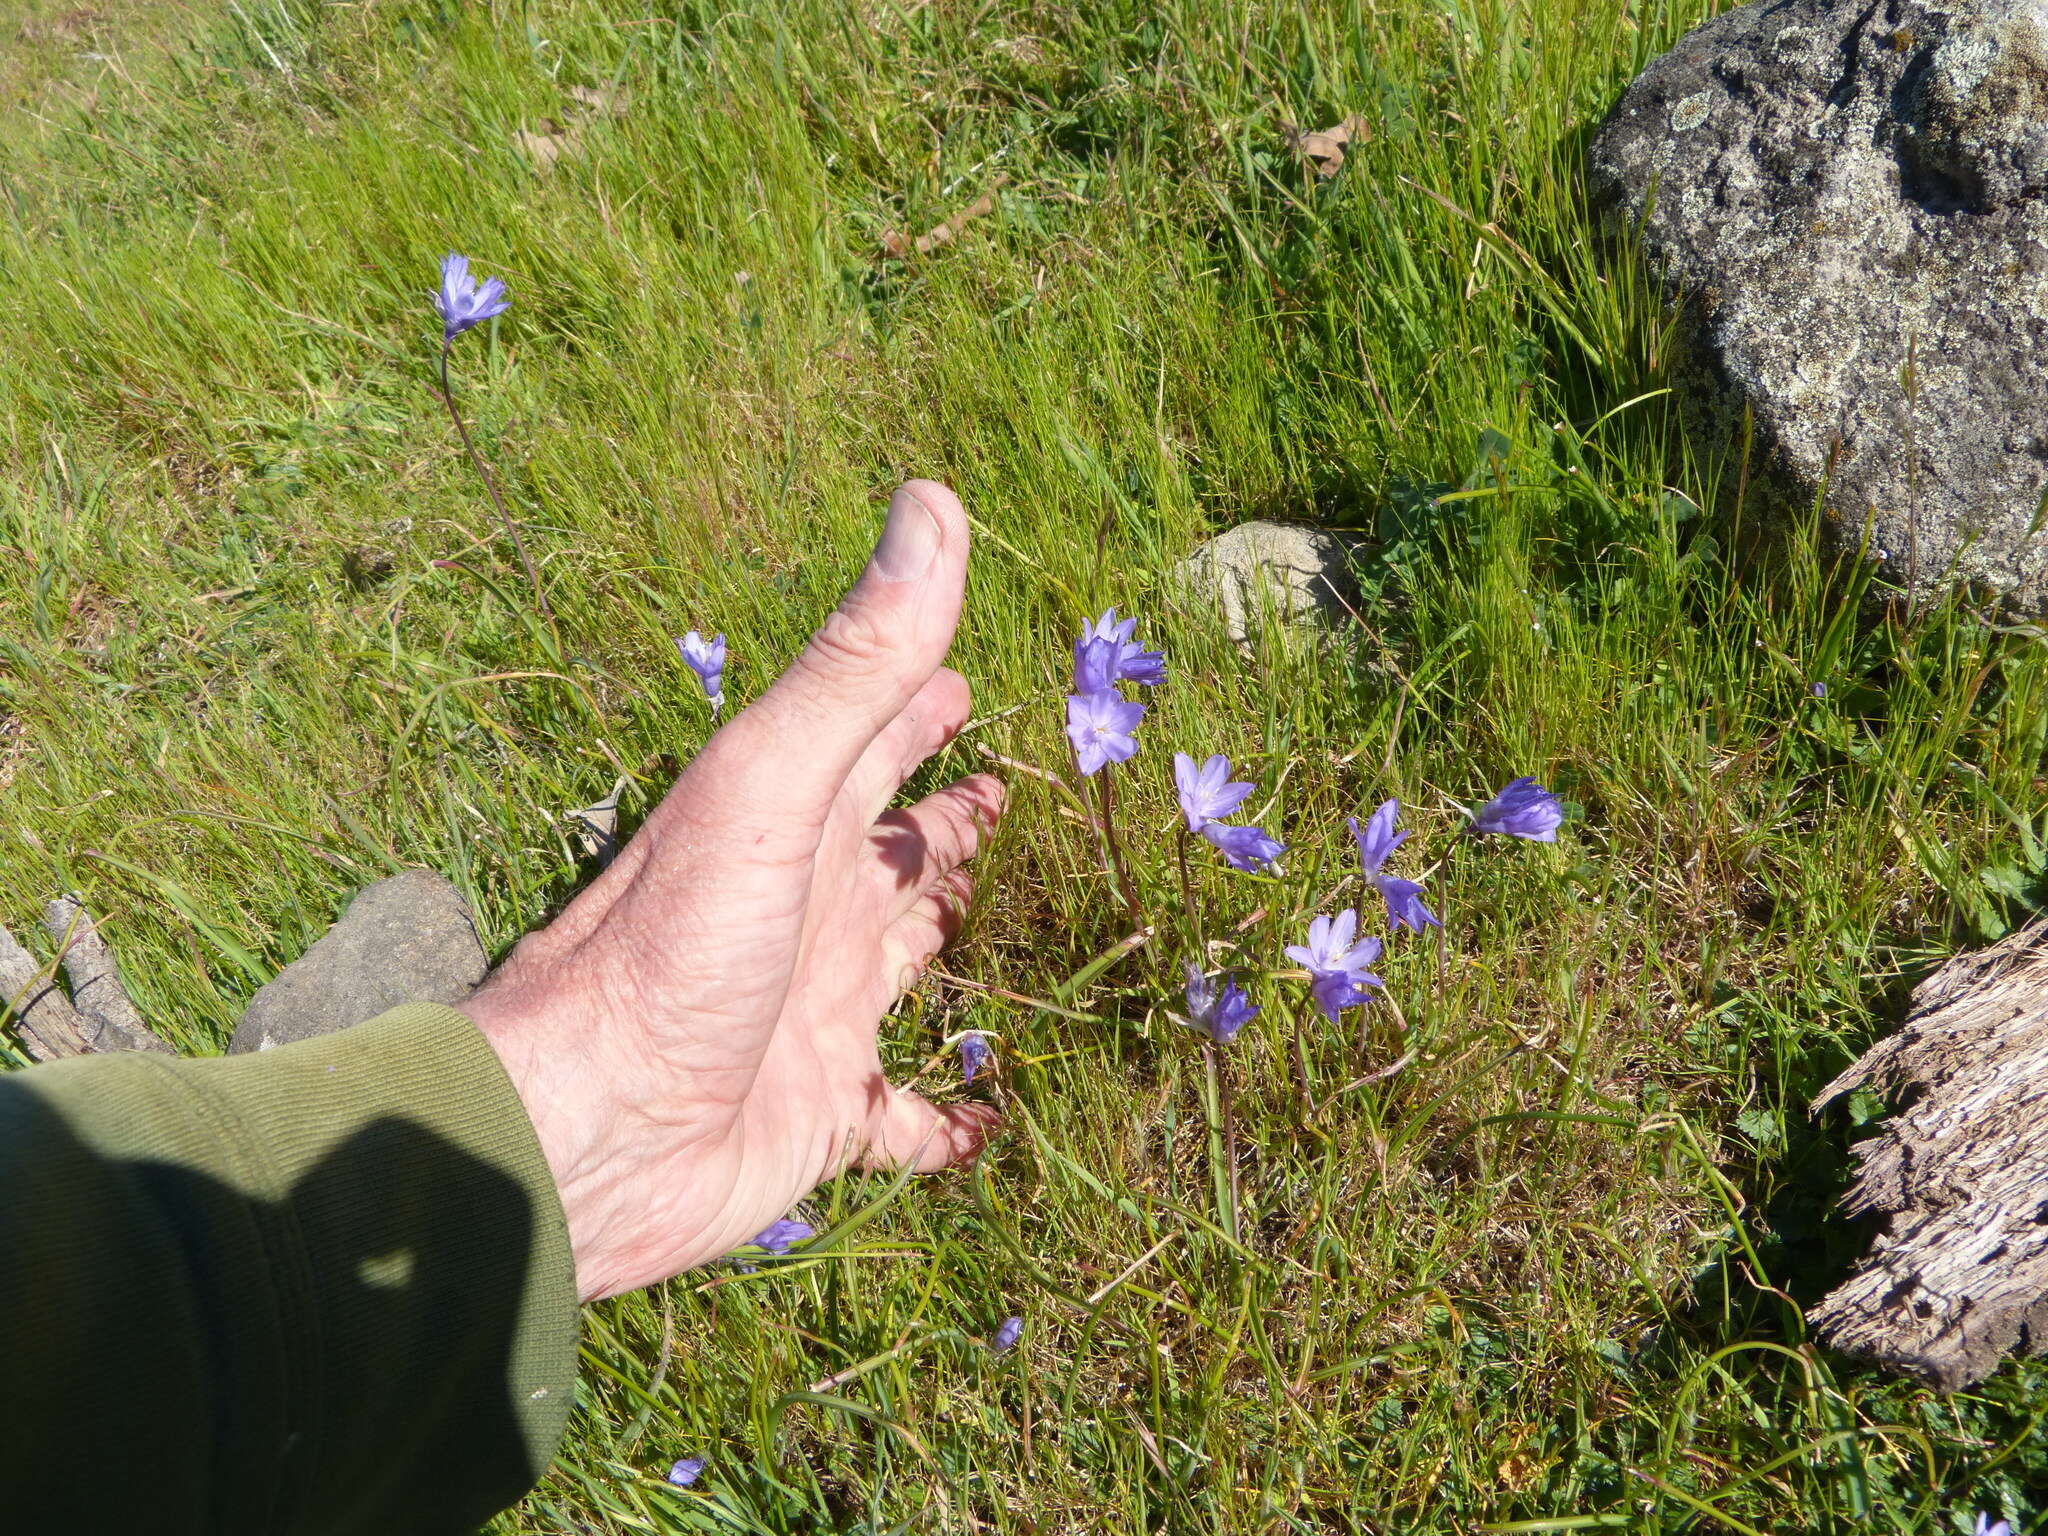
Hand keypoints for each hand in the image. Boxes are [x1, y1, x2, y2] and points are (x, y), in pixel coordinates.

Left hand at [460, 481, 1003, 1300]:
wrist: (583, 1132)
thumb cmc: (671, 950)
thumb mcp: (769, 786)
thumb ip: (856, 663)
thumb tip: (934, 501)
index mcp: (794, 825)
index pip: (871, 741)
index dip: (918, 703)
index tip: (964, 673)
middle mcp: (807, 910)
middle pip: (892, 851)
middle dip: (946, 821)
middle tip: (1004, 791)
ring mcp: (814, 1013)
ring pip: (899, 963)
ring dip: (939, 937)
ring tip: (988, 916)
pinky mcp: (823, 1115)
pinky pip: (907, 1121)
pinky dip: (950, 1122)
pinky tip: (990, 1128)